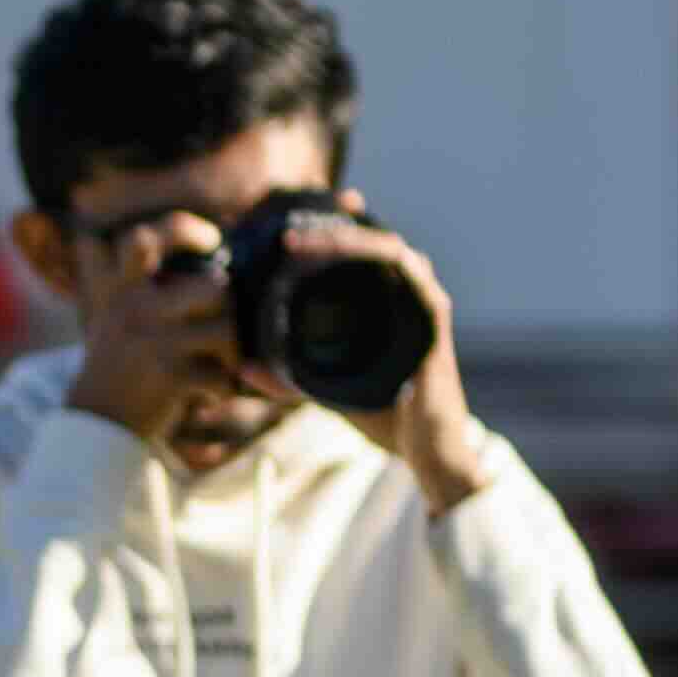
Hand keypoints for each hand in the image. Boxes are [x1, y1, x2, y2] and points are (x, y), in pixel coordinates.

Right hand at [63, 212, 245, 450]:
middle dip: (228, 308)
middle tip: (219, 322)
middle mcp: (133, 308)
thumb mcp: (109, 306)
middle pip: (215, 286)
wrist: (96, 421)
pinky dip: (222, 388)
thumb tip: (175, 235)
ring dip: (231, 351)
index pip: (144, 239)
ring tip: (220, 362)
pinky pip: (220, 375)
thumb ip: (131, 271)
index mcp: (119, 286)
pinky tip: (208, 393)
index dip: (186, 230)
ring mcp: (152, 342)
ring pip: (226, 329)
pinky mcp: (168, 377)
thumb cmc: (115, 358)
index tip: (210, 241)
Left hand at [276, 197, 500, 509]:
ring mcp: (423, 304)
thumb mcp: (327, 393)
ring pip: (392, 251)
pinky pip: (417, 278)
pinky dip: (392, 260)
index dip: (332, 232)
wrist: (428, 450)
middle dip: (333, 231)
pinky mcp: (435, 321)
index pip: (358, 255)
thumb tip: (242, 367)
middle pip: (372, 244)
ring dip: (355, 240)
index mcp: (382, 305)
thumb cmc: (386, 416)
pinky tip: (370, 249)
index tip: (293, 226)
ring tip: (317, 240)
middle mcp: (404, 296)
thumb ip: (289, 379)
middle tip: (290, 237)